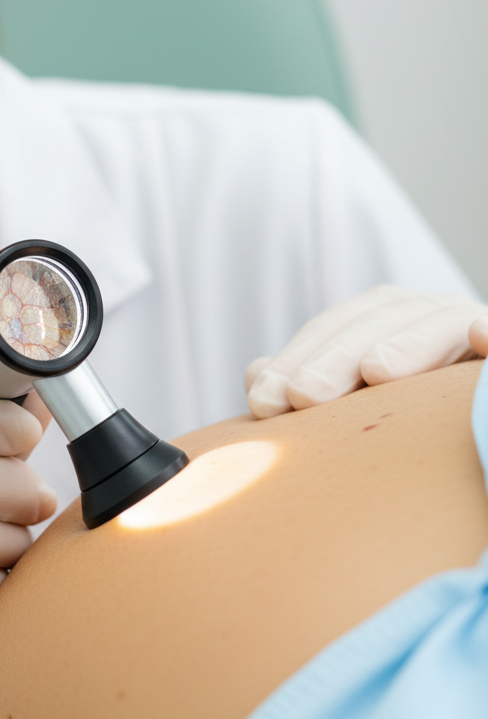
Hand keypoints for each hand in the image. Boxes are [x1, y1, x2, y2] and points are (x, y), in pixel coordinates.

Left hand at [245, 285, 487, 418]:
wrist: (475, 406)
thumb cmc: (407, 399)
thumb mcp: (353, 388)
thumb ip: (306, 379)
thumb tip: (254, 374)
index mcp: (379, 316)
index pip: (327, 333)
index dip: (293, 362)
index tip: (262, 402)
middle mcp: (422, 311)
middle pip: (373, 326)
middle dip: (335, 359)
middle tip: (302, 396)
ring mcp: (467, 322)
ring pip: (437, 324)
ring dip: (407, 344)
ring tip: (375, 370)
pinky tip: (480, 337)